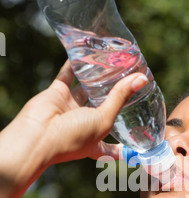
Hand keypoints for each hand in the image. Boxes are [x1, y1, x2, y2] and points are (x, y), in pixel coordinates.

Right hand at [0, 60, 147, 197]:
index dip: (124, 143)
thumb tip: (141, 79)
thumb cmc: (73, 137)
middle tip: (129, 81)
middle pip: (102, 109)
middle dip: (113, 97)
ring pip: (85, 90)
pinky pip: (67, 76)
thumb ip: (121, 98)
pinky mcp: (57, 94)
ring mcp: (69, 109)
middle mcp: (83, 124)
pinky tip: (85, 52)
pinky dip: (75, 64)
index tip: (139, 136)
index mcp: (95, 141)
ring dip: (96, 77)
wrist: (38, 135)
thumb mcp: (104, 120)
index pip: (113, 145)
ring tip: (112, 63)